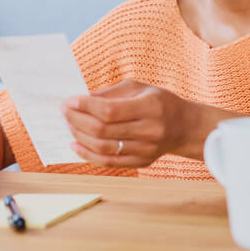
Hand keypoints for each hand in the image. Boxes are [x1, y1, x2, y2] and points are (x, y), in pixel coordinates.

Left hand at [60, 79, 212, 167]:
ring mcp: (146, 149)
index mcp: (150, 107)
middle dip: (77, 120)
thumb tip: (80, 100)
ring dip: (80, 136)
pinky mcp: (141, 162)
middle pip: (103, 130)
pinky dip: (88, 155)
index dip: (85, 107)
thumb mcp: (139, 88)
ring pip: (103, 148)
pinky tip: (76, 145)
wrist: (185, 126)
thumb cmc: (159, 101)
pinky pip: (109, 162)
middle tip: (64, 112)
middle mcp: (149, 130)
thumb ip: (110, 94)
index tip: (69, 101)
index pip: (110, 111)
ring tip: (69, 125)